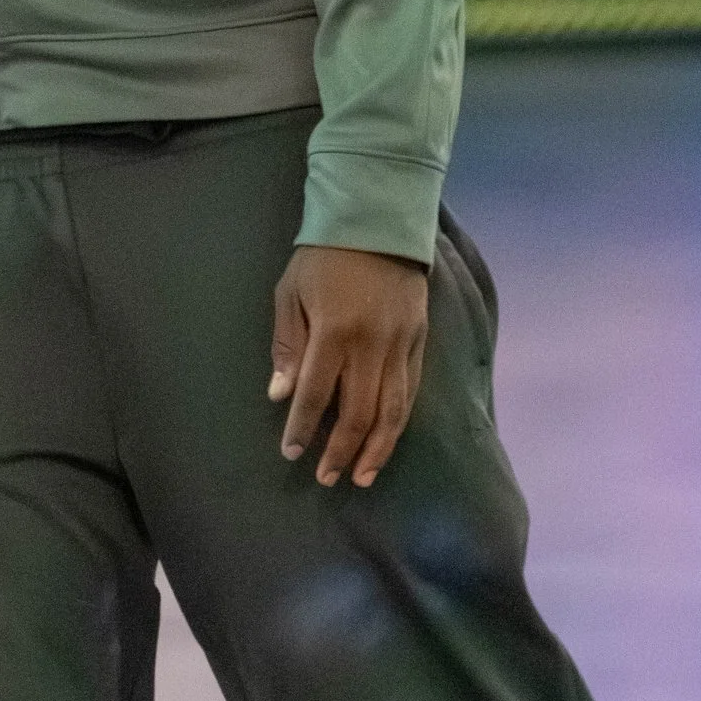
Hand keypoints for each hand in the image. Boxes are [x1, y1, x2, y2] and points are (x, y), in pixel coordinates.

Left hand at [268, 246, 428, 488]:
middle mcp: (371, 345)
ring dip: (376, 449)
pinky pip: (410, 392)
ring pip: (392, 411)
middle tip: (327, 478)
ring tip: (363, 476)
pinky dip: (397, 422)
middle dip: (341, 451)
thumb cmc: (324, 257)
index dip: (302, 429)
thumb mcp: (291, 293)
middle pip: (358, 413)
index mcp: (334, 331)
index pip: (315, 395)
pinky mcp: (419, 342)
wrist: (379, 221)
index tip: (292, 453)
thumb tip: (281, 395)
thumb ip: (288, 345)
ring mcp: (400, 345)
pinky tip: (386, 441)